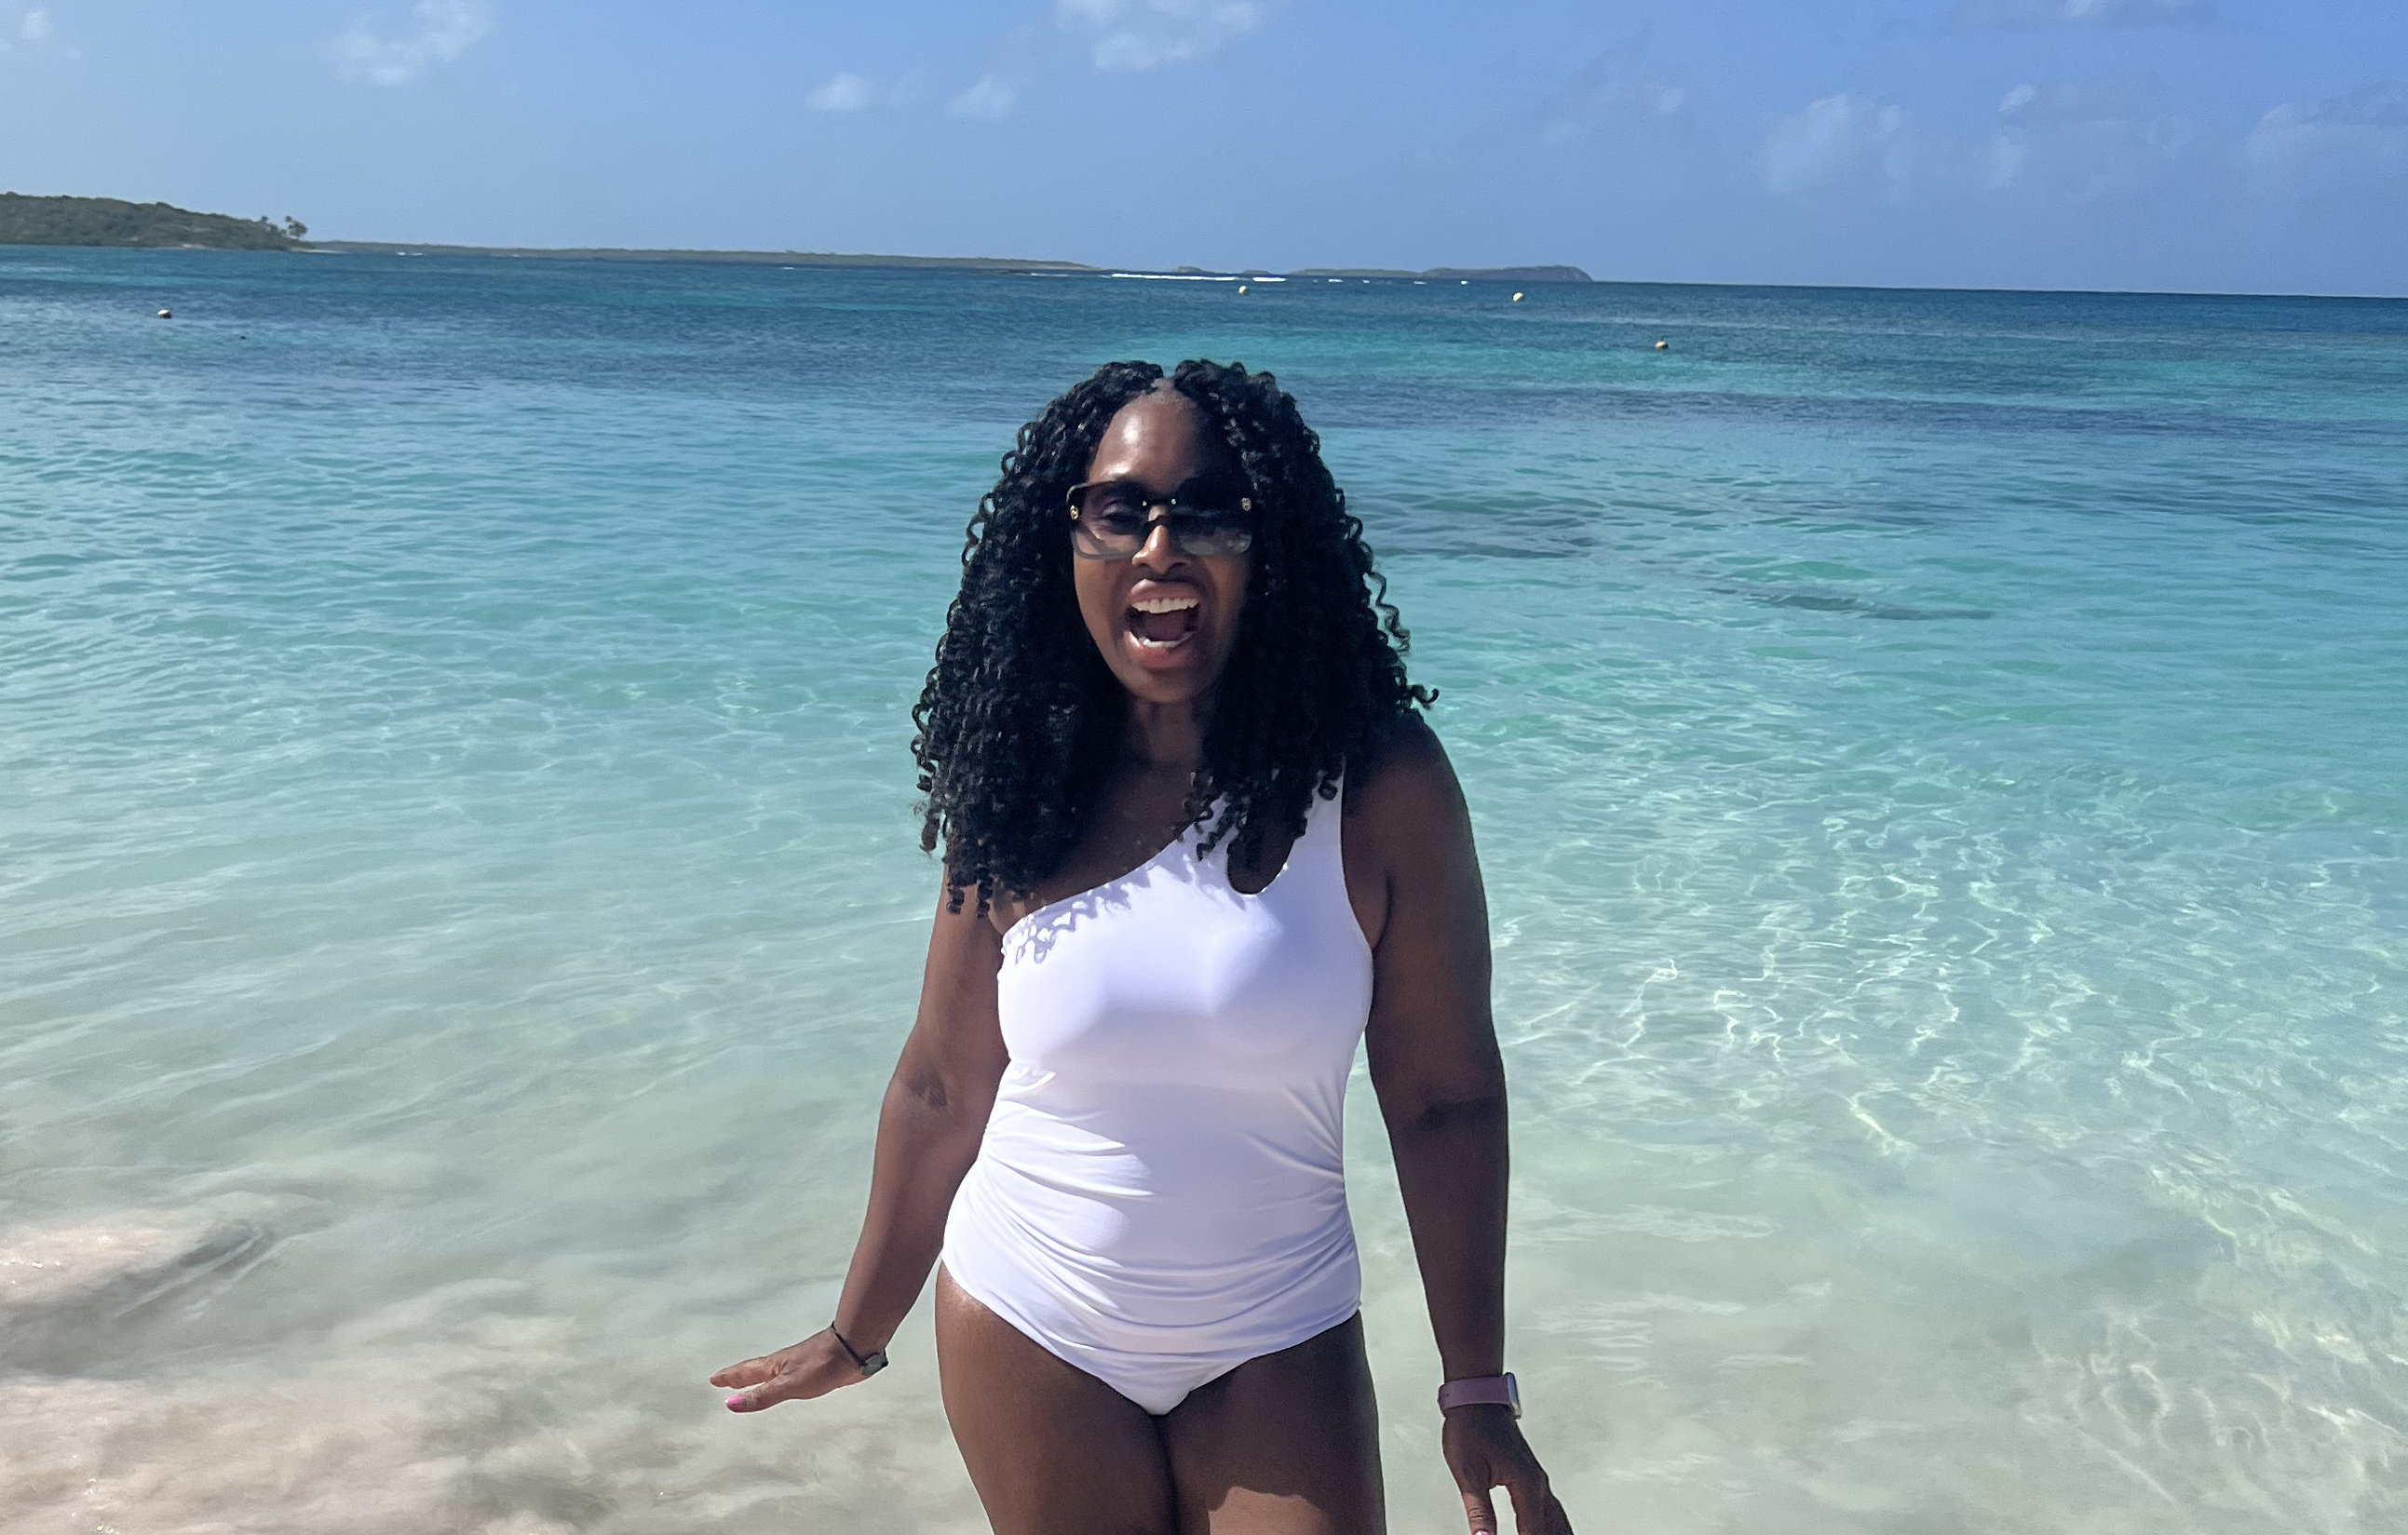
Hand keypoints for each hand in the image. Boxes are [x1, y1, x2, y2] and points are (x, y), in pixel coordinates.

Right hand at [710, 1329, 874, 1412]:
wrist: (853, 1350)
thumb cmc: (820, 1365)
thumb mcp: (788, 1385)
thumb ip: (761, 1395)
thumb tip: (730, 1404)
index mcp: (774, 1367)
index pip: (746, 1372)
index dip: (730, 1377)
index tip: (713, 1379)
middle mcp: (784, 1364)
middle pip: (756, 1371)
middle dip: (739, 1377)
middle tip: (724, 1381)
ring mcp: (799, 1366)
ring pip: (772, 1373)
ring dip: (757, 1378)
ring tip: (749, 1383)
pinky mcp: (814, 1370)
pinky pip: (788, 1378)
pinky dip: (778, 1382)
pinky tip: (785, 1384)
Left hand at [1443, 1404, 1572, 1533]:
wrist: (1476, 1398)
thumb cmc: (1470, 1427)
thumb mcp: (1468, 1472)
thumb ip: (1479, 1511)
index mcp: (1525, 1484)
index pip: (1532, 1532)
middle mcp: (1538, 1483)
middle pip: (1553, 1529)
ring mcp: (1538, 1479)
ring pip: (1557, 1519)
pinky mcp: (1533, 1476)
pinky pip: (1552, 1509)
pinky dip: (1556, 1526)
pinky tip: (1555, 1532)